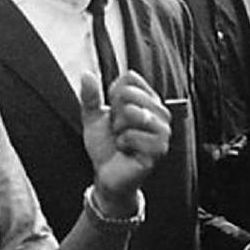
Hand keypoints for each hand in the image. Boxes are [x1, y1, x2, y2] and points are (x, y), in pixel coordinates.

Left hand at [81, 71, 169, 215]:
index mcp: (147, 101)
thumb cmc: (105, 146)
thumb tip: (86, 75)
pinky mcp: (159, 149)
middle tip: (118, 129)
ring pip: (133, 112)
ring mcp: (162, 131)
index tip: (114, 112)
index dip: (113, 94)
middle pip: (129, 94)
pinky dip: (123, 143)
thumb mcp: (93, 117)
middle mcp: (159, 113)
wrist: (106, 174)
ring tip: (122, 139)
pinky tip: (127, 150)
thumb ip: (90, 96)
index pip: (129, 78)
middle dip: (115, 113)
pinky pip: (133, 135)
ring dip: (119, 128)